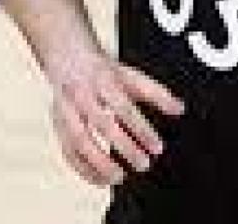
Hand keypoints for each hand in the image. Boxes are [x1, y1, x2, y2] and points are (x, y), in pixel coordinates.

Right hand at [46, 52, 184, 186]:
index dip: (141, 130)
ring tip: (119, 177)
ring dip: (99, 164)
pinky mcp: (58, 126)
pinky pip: (67, 152)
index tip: (157, 147)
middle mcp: (83, 96)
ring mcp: (67, 111)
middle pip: (103, 125)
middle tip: (143, 164)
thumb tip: (179, 109)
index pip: (125, 108)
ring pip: (79, 141)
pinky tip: (99, 179)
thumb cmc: (103, 72)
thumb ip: (157, 93)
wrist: (68, 59)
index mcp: (105, 81)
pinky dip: (83, 169)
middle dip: (124, 148)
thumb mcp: (132, 76)